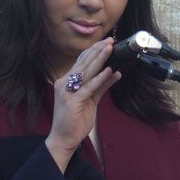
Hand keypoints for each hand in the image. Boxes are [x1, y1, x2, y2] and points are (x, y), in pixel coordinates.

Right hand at [45, 38, 121, 172]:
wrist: (64, 139)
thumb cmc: (75, 121)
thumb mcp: (91, 100)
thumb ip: (102, 86)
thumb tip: (115, 73)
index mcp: (67, 81)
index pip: (81, 62)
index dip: (94, 51)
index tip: (106, 42)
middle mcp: (64, 83)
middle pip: (83, 63)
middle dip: (98, 51)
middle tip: (110, 40)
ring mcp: (67, 92)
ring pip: (85, 72)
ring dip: (99, 59)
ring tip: (110, 49)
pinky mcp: (72, 101)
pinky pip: (88, 87)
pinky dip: (99, 78)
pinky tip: (108, 71)